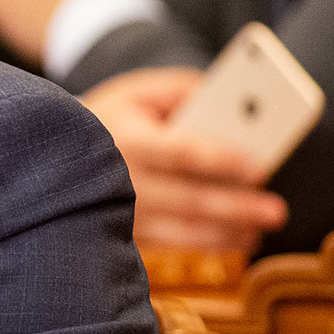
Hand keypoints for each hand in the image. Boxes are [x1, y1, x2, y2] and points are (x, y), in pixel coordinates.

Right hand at [81, 67, 288, 252]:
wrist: (55, 152)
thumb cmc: (112, 115)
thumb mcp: (139, 90)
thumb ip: (185, 90)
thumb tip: (236, 103)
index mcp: (126, 139)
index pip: (181, 152)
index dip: (221, 161)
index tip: (261, 168)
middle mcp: (121, 181)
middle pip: (189, 198)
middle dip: (237, 206)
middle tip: (278, 210)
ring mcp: (121, 213)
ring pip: (183, 229)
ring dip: (227, 231)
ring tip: (262, 228)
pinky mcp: (126, 232)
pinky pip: (174, 244)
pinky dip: (210, 244)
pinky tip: (240, 238)